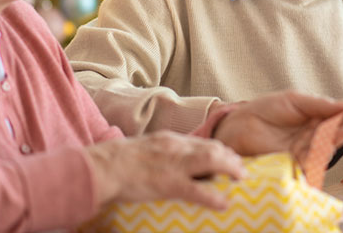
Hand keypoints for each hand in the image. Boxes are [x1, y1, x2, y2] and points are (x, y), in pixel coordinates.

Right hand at [86, 132, 245, 210]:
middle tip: (240, 169)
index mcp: (168, 139)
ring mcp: (174, 164)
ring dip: (230, 168)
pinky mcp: (170, 183)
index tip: (227, 157)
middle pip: (212, 146)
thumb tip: (169, 164)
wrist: (102, 167)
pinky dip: (215, 196)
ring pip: (212, 159)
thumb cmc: (116, 162)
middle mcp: (175, 147)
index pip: (200, 141)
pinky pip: (198, 190)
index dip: (218, 150)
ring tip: (240, 178)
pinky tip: (224, 203)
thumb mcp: (143, 149)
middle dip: (230, 157)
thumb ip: (159, 153)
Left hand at [212, 91, 342, 161]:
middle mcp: (311, 135)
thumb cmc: (265, 110)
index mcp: (312, 119)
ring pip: (327, 146)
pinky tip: (333, 142)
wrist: (239, 125)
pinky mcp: (294, 162)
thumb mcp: (294, 100)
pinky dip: (324, 151)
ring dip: (340, 138)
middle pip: (334, 133)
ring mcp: (304, 149)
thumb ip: (318, 104)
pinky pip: (313, 159)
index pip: (335, 118)